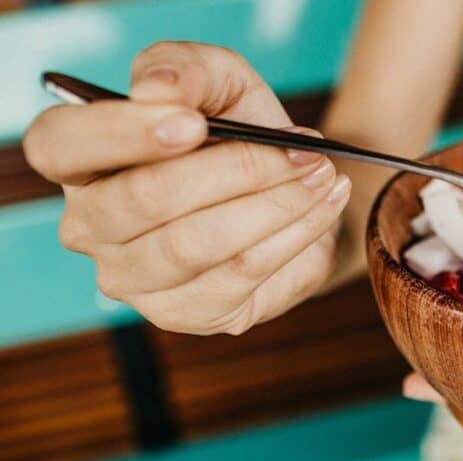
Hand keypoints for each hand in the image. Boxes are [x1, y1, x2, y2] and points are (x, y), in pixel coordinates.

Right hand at [24, 41, 350, 334]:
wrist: (294, 186)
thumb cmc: (239, 130)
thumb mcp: (220, 80)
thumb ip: (186, 69)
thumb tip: (158, 92)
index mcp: (78, 159)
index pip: (61, 145)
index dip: (123, 133)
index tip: (195, 123)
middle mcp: (89, 226)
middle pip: (145, 199)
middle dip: (239, 169)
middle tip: (304, 151)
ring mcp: (133, 279)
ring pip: (198, 243)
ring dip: (276, 204)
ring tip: (322, 175)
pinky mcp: (186, 313)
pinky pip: (241, 275)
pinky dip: (294, 235)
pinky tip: (323, 206)